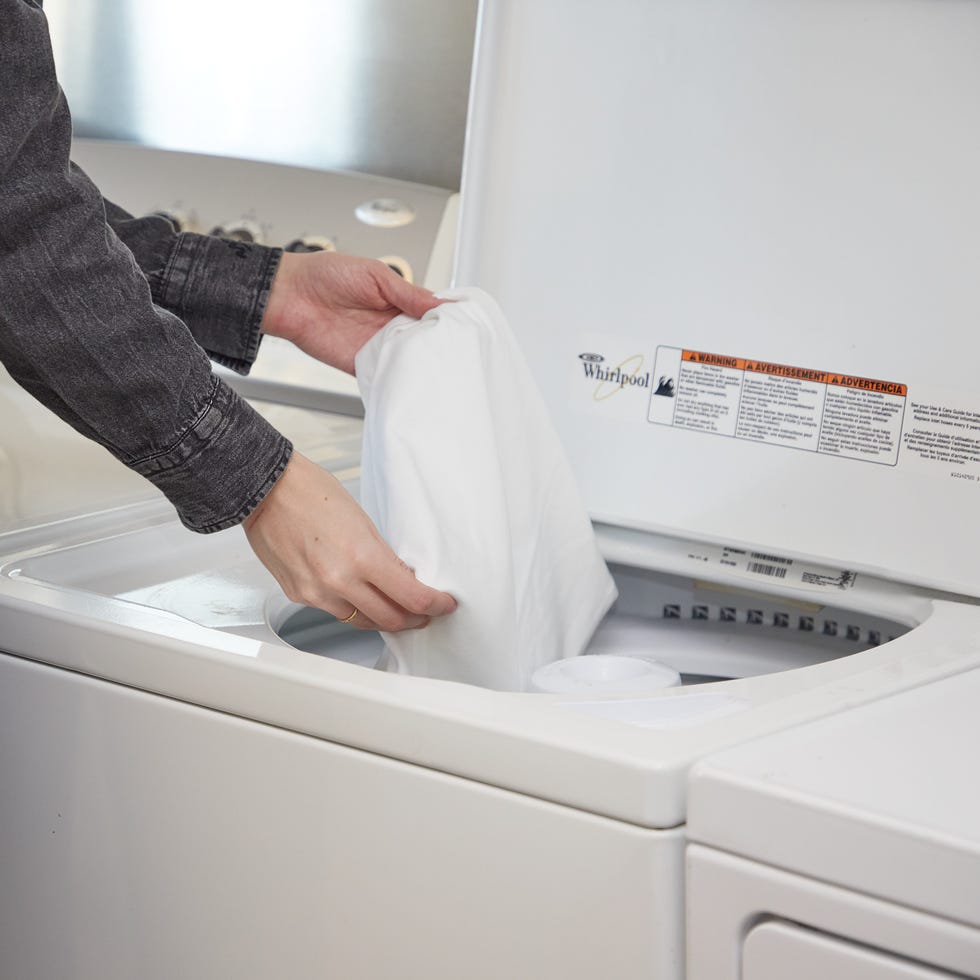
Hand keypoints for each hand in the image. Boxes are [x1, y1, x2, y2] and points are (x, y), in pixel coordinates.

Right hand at [243, 452, 456, 630]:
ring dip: (383, 618)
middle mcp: (338, 581)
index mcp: (361, 557)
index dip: (435, 606)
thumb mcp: (363, 521)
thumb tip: (403, 580)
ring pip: (362, 621)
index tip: (443, 604)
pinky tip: (359, 596)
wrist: (265, 490)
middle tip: (425, 613)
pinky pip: (334, 611)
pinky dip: (352, 607)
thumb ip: (383, 556)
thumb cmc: (311, 493)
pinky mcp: (299, 595)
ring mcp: (316, 593)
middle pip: (390, 619)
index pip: (411, 597)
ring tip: (395, 608)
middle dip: (414, 619)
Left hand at [261, 250, 442, 373]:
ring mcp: (377, 346)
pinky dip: (396, 380)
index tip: (465, 328)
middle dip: (439, 347)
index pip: (431, 314)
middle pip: (423, 341)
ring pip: (408, 360)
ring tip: (442, 369)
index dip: (447, 321)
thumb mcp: (375, 274)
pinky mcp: (361, 364)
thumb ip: (407, 293)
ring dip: (421, 365)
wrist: (289, 295)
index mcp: (397, 301)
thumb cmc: (324, 275)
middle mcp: (389, 325)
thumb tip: (440, 304)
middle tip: (458, 352)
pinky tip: (412, 381)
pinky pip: (384, 376)